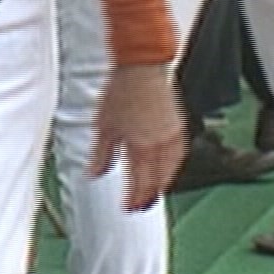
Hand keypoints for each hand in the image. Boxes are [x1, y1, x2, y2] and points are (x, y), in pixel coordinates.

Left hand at [89, 63, 186, 211]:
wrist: (141, 66)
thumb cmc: (122, 90)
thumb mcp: (103, 126)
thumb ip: (101, 155)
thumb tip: (94, 173)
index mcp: (140, 146)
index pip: (140, 183)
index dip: (133, 199)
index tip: (128, 208)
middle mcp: (160, 144)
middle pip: (157, 180)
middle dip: (148, 196)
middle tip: (140, 206)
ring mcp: (172, 134)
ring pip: (171, 169)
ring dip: (162, 184)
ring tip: (154, 192)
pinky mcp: (178, 125)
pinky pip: (179, 154)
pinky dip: (173, 167)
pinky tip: (168, 167)